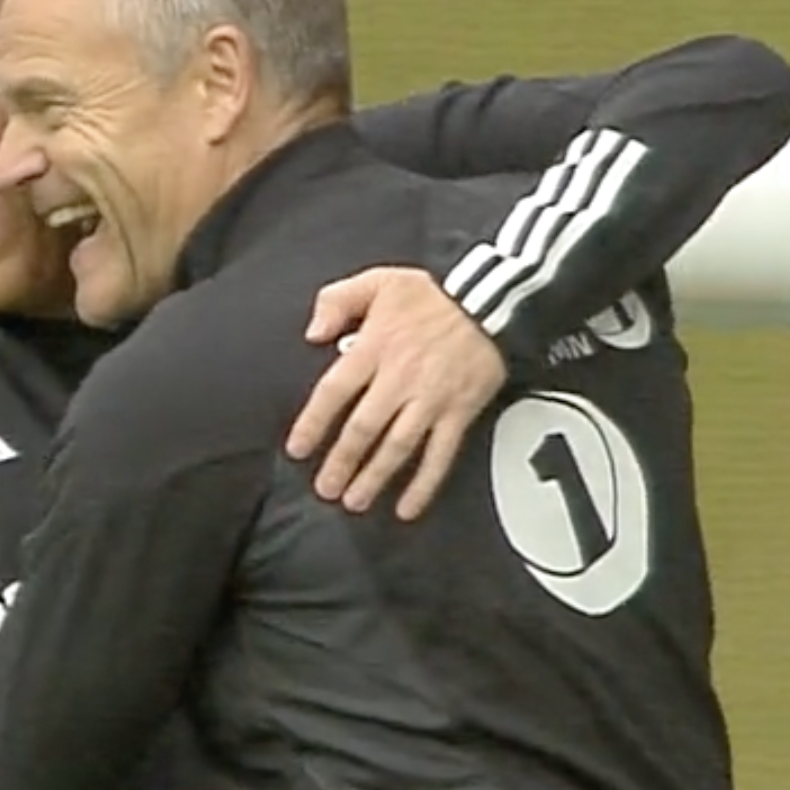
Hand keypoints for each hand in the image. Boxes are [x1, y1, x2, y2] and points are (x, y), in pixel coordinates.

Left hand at [286, 266, 505, 519]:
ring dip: (374, 478)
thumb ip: (337, 301)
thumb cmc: (433, 295)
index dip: (314, 422)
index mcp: (375, 347)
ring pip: (397, 447)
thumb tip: (313, 333)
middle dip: (341, 462)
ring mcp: (431, 399)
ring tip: (354, 502)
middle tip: (325, 488)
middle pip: (363, 428)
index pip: (335, 391)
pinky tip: (408, 507)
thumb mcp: (379, 281)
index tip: (298, 448)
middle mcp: (400, 378)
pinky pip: (440, 455)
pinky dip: (424, 484)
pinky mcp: (458, 412)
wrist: (491, 303)